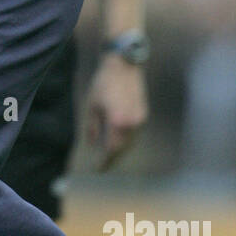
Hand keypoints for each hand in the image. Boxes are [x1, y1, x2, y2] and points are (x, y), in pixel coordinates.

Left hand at [84, 53, 147, 170]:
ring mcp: (140, 119)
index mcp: (117, 122)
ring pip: (130, 142)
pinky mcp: (143, 114)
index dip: (104, 161)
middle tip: (103, 166)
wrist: (124, 66)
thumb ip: (91, 127)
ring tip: (109, 157)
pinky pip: (134, 134)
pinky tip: (118, 142)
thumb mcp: (91, 106)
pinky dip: (126, 141)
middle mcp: (131, 123)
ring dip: (120, 151)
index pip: (111, 148)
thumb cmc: (103, 84)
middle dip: (112, 158)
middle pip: (123, 148)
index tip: (98, 169)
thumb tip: (92, 143)